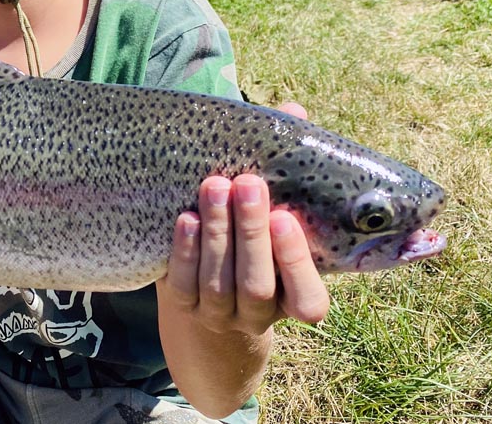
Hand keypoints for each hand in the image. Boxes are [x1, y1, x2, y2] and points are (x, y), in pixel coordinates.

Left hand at [158, 172, 329, 337]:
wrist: (205, 294)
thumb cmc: (253, 252)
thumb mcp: (276, 244)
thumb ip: (281, 223)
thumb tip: (281, 175)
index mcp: (292, 302)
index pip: (307, 299)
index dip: (295, 261)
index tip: (283, 217)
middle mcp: (256, 316)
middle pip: (257, 285)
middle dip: (251, 232)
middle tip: (248, 184)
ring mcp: (219, 316)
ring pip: (218, 282)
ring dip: (217, 231)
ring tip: (216, 187)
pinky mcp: (185, 307)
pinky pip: (184, 283)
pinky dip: (186, 250)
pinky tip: (187, 218)